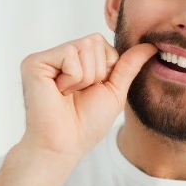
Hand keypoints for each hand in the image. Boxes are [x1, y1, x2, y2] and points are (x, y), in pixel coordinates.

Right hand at [19, 33, 156, 162]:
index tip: (90, 91)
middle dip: (96, 72)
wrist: (65, 145)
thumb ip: (129, 65)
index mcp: (74, 60)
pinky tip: (58, 92)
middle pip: (94, 41)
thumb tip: (151, 45)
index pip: (102, 43)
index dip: (106, 69)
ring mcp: (45, 58)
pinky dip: (72, 79)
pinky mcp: (34, 62)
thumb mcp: (114, 91)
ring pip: (84, 46)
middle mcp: (58, 56)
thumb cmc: (86, 124)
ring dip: (85, 78)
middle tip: (78, 94)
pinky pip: (69, 54)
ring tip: (68, 94)